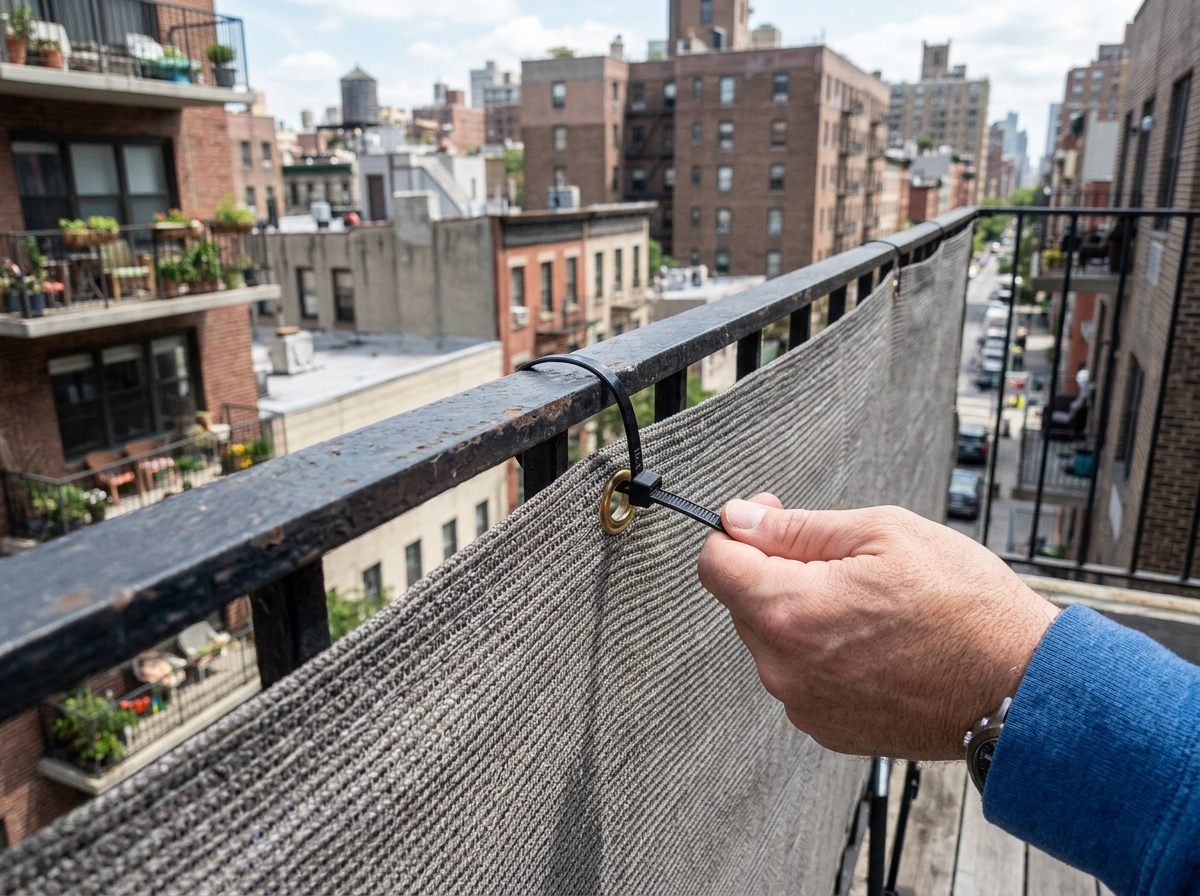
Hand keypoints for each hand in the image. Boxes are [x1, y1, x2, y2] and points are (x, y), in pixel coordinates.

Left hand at [696, 495, 1059, 759]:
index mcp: (788, 612)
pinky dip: (821, 652)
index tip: (765, 520)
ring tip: (866, 602)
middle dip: (774, 569)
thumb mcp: (881, 533)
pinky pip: (801, 675)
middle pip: (742, 600)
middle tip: (835, 556)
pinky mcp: (828, 728)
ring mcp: (805, 704)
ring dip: (800, 612)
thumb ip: (795, 527)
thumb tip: (740, 518)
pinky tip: (871, 639)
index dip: (738, 530)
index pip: (714, 563)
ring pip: (772, 638)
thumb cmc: (964, 608)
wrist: (1019, 685)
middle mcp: (784, 668)